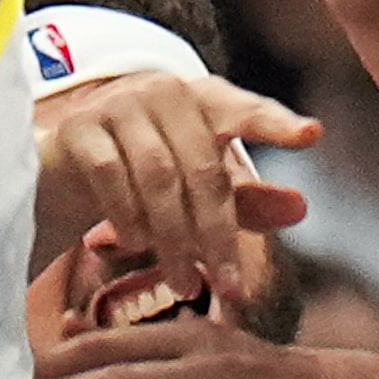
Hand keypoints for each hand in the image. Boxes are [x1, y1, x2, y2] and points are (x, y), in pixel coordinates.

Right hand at [35, 75, 319, 288]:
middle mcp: (166, 92)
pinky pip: (111, 175)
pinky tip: (136, 245)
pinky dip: (128, 216)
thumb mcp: (200, 187)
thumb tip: (300, 208)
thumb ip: (247, 198)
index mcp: (205, 99)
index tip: (312, 135)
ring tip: (184, 282)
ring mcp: (119, 104)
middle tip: (227, 286)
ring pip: (159, 176)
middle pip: (203, 167)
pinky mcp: (79, 127)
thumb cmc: (148, 176)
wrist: (65, 170)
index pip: (246, 110)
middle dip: (217, 233)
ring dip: (174, 238)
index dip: (278, 124)